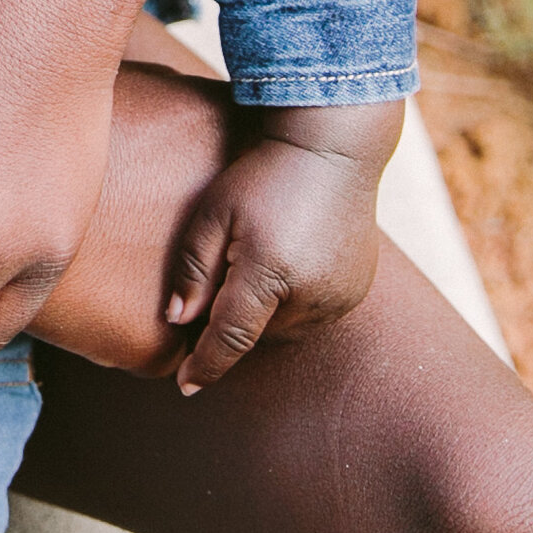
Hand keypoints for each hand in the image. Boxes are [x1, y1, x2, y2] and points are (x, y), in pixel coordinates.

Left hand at [165, 102, 402, 393]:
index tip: (184, 385)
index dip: (205, 365)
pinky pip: (312, 314)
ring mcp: (341, 295)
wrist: (333, 147)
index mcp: (271, 273)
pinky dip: (292, 301)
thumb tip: (177, 321)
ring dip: (265, 312)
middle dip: (234, 319)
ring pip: (286, 328)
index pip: (231, 338)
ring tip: (257, 259)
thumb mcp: (214, 212)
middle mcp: (312, 294)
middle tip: (224, 272)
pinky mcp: (356, 291)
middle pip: (257, 333)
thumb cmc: (263, 174)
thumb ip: (193, 269)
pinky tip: (285, 260)